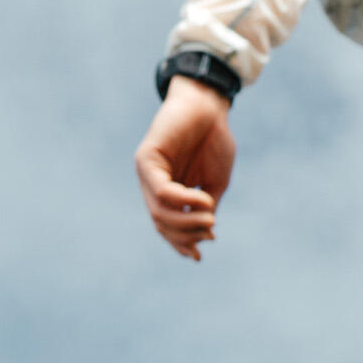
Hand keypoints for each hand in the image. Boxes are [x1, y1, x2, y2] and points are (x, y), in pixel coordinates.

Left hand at [135, 77, 236, 258]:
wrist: (209, 107)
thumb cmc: (214, 142)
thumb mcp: (215, 184)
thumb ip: (205, 209)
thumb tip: (203, 235)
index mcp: (167, 192)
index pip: (166, 227)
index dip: (181, 245)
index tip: (200, 255)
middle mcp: (152, 183)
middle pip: (161, 224)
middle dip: (186, 235)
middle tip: (210, 231)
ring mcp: (147, 171)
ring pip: (160, 213)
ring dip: (187, 222)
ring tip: (210, 218)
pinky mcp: (146, 158)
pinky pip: (162, 192)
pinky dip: (185, 201)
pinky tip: (204, 199)